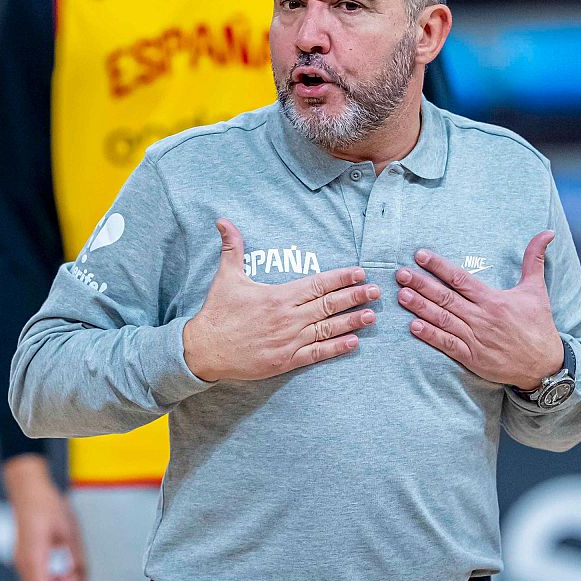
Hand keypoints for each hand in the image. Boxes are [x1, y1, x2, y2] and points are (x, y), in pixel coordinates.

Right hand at [2, 454, 84, 580]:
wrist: (28, 489)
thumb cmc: (47, 505)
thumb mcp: (70, 533)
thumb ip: (78, 563)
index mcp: (32, 558)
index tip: (77, 579)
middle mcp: (22, 565)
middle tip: (77, 579)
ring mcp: (20, 564)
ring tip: (71, 571)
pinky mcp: (23, 561)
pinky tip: (62, 567)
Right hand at [183, 218, 378, 381]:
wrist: (205, 350)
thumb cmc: (217, 312)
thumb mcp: (226, 277)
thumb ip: (232, 248)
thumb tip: (223, 220)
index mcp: (279, 296)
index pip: (318, 284)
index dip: (341, 278)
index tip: (359, 273)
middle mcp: (288, 318)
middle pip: (329, 305)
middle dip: (355, 297)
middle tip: (376, 292)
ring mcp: (289, 341)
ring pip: (328, 329)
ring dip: (352, 322)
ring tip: (371, 316)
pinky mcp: (286, 361)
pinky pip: (317, 353)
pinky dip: (337, 348)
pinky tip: (354, 342)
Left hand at [395, 231, 562, 390]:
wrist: (545, 365)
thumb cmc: (538, 326)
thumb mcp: (536, 290)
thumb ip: (534, 260)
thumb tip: (546, 232)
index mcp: (493, 299)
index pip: (460, 279)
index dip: (439, 266)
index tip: (420, 255)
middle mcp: (481, 317)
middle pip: (446, 298)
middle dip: (421, 284)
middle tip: (400, 274)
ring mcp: (475, 338)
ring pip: (442, 320)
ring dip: (420, 307)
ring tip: (401, 295)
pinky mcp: (472, 357)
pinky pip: (447, 344)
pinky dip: (430, 336)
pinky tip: (413, 326)